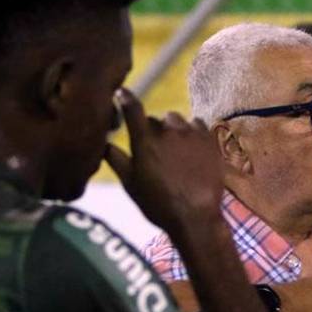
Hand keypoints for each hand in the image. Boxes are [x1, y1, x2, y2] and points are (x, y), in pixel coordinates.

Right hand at [103, 88, 223, 232]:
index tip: (122, 93)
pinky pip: (197, 124)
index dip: (125, 98)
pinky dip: (191, 133)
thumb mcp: (131, 185)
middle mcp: (167, 131)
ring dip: (173, 130)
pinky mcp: (208, 139)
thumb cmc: (159, 205)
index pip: (132, 108)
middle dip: (151, 131)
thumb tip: (103, 144)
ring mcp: (190, 133)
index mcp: (144, 141)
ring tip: (175, 152)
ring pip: (176, 121)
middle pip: (154, 120)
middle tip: (155, 153)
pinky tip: (192, 150)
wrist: (196, 218)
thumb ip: (116, 160)